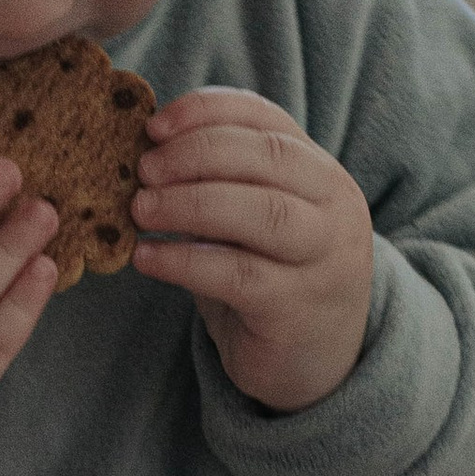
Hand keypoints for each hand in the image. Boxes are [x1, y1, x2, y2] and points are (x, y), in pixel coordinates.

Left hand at [133, 88, 373, 410]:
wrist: (314, 364)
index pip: (267, 119)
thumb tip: (145, 148)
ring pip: (259, 212)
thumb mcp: (253, 221)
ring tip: (139, 210)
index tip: (154, 124)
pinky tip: (146, 258)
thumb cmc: (270, 278)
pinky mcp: (298, 308)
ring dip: (189, 203)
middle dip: (195, 154)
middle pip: (268, 157)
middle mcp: (334, 208)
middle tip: (143, 170)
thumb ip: (221, 181)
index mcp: (321, 172)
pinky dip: (184, 261)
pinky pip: (237, 275)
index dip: (207, 112)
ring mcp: (324, 258)